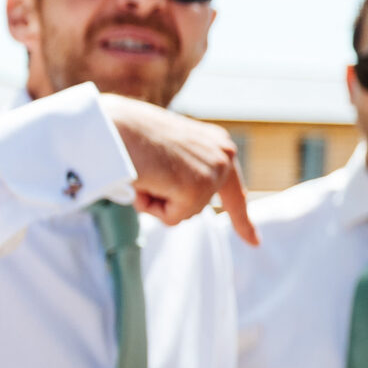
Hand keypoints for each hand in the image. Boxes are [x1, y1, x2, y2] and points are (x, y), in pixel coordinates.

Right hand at [104, 95, 256, 245]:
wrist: (113, 125)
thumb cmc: (128, 135)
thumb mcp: (168, 153)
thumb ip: (184, 172)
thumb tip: (184, 200)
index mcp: (218, 145)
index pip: (233, 191)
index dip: (242, 220)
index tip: (254, 242)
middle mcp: (223, 156)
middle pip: (196, 207)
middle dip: (168, 203)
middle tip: (147, 172)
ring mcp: (212, 172)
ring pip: (183, 214)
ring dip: (156, 201)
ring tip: (144, 171)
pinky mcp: (197, 187)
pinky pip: (171, 219)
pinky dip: (151, 206)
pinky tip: (146, 179)